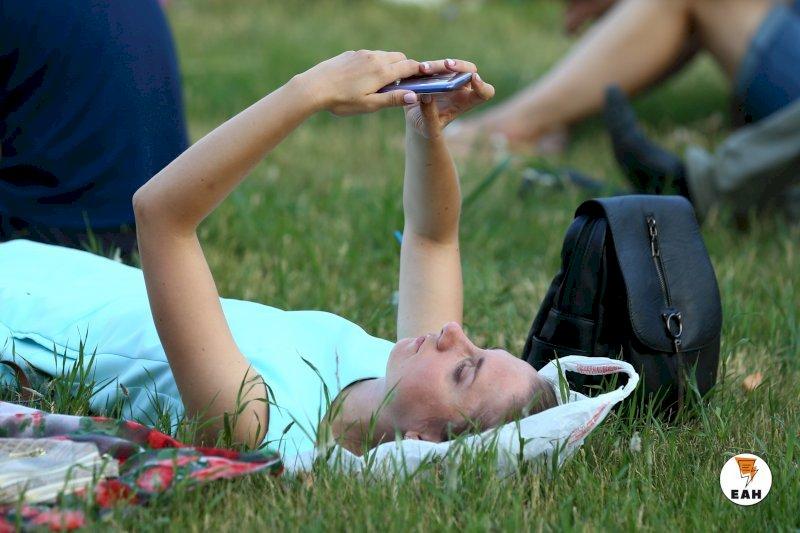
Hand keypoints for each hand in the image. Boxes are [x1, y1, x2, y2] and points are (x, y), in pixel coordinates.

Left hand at [297, 50, 421, 115]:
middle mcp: (375, 58)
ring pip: (384, 55)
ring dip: (389, 65)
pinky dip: (375, 64)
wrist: (315, 87)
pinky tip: (364, 78)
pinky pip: (370, 56)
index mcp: (383, 72)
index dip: (419, 71)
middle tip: (403, 83)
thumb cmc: (342, 100)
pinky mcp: (351, 54)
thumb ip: (392, 99)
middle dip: (405, 67)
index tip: (425, 76)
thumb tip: (414, 97)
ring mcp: (362, 54)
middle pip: (399, 57)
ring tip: (382, 83)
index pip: (409, 66)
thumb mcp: (369, 105)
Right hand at [404, 59, 494, 138]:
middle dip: (459, 66)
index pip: (485, 92)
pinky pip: (432, 64)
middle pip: (469, 70)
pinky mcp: (434, 72)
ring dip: (437, 65)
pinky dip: (425, 65)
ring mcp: (447, 78)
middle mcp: (459, 88)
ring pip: (448, 65)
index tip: (474, 80)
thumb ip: (429, 116)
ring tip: (423, 69)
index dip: (483, 86)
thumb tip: (427, 96)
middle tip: (447, 65)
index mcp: (465, 102)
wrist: (414, 119)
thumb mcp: (427, 128)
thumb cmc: (426, 127)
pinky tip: (416, 69)